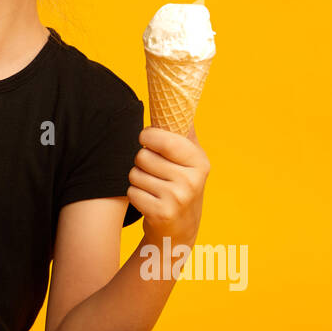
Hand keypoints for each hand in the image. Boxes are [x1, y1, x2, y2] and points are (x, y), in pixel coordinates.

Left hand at [127, 123, 210, 248]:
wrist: (179, 231)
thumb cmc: (181, 187)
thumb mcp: (191, 161)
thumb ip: (184, 133)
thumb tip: (178, 99)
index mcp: (200, 162)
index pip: (163, 138)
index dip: (147, 136)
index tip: (146, 139)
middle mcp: (192, 180)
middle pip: (143, 156)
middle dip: (141, 162)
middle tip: (154, 171)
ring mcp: (178, 199)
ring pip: (135, 174)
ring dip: (137, 179)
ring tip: (152, 187)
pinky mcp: (161, 214)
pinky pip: (131, 192)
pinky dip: (135, 195)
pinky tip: (149, 201)